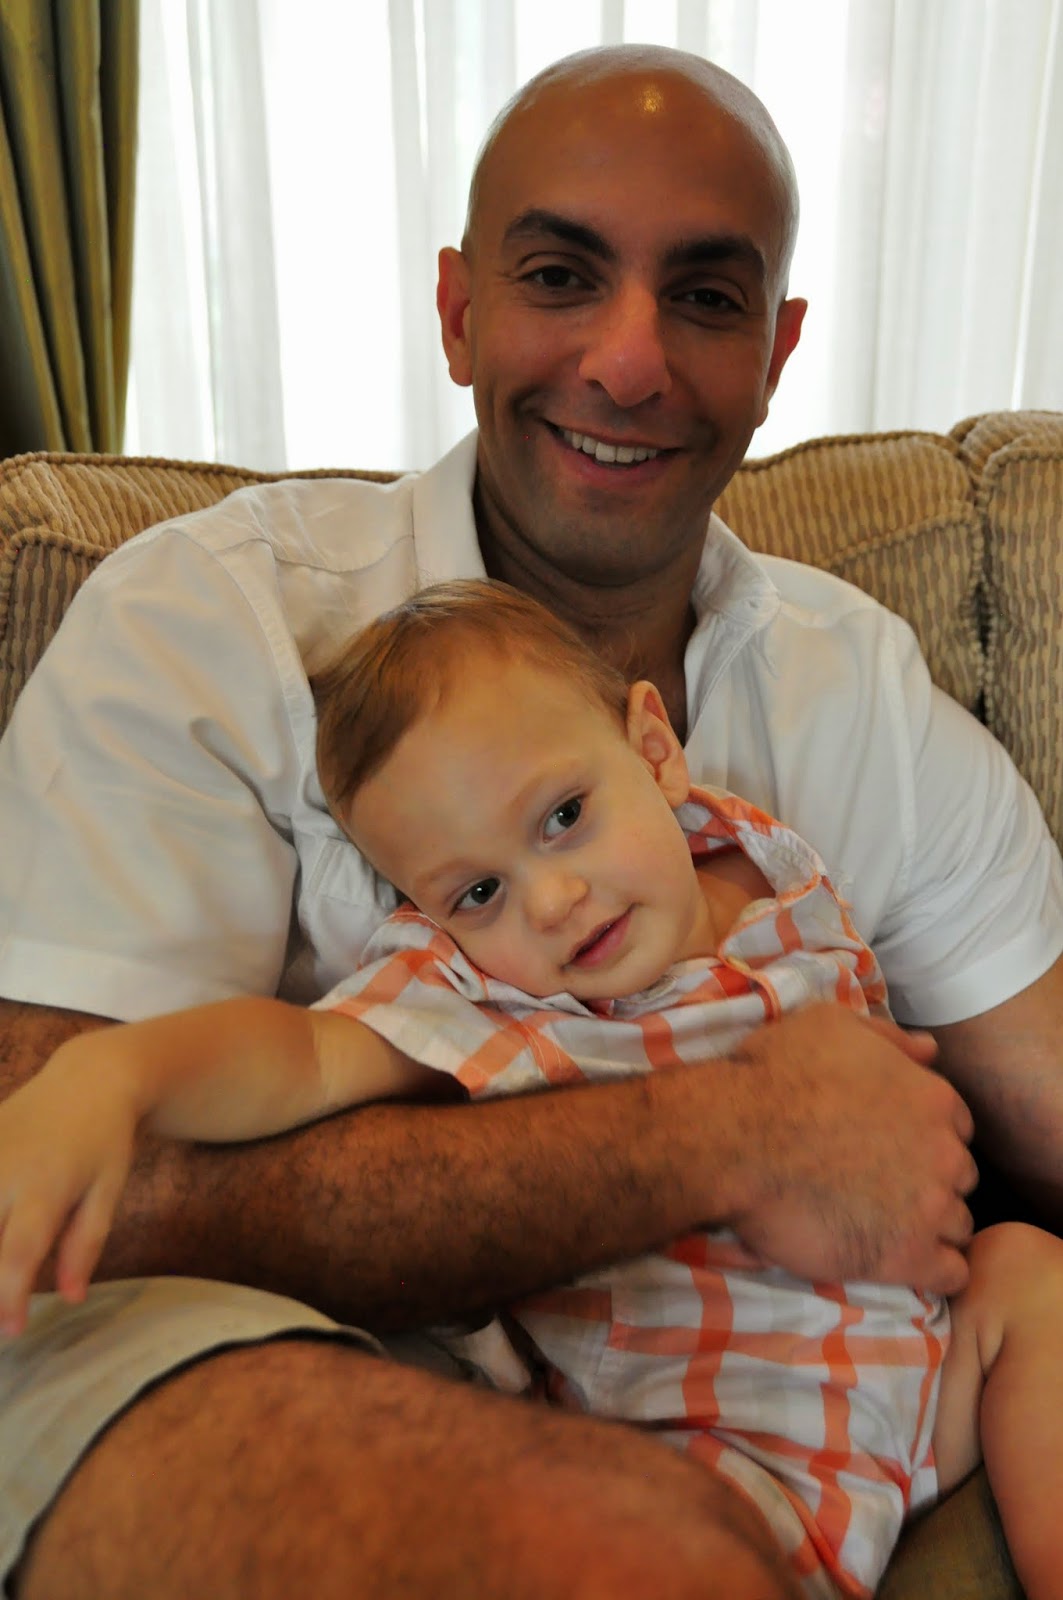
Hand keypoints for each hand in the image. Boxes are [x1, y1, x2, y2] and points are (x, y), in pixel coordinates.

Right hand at [0, 1046, 137, 1333]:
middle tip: (0, 1316)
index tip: (11, 1331)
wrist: (88, 1078)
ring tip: (0, 1276)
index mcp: (46, 1186)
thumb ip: (85, 1244)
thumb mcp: (107, 1190)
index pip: (17, 1253)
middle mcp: (4, 1171)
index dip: (8, 1298)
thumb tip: (69, 1297)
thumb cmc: (104, 1140)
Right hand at [725, 1005, 976, 1294]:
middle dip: (929, 1181)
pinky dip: (934, 1270)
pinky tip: (899, 1260)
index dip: (924, 1138)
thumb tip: (930, 1049)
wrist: (735, 1140)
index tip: (890, 1148)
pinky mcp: (909, 1257)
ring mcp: (930, 1208)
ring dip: (930, 1227)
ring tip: (883, 1226)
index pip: (956, 1128)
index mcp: (933, 1100)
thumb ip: (888, 1037)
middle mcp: (944, 1153)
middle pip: (959, 1178)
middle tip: (880, 1187)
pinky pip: (951, 1275)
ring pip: (958, 1226)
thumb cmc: (775, 1076)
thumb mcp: (830, 1026)